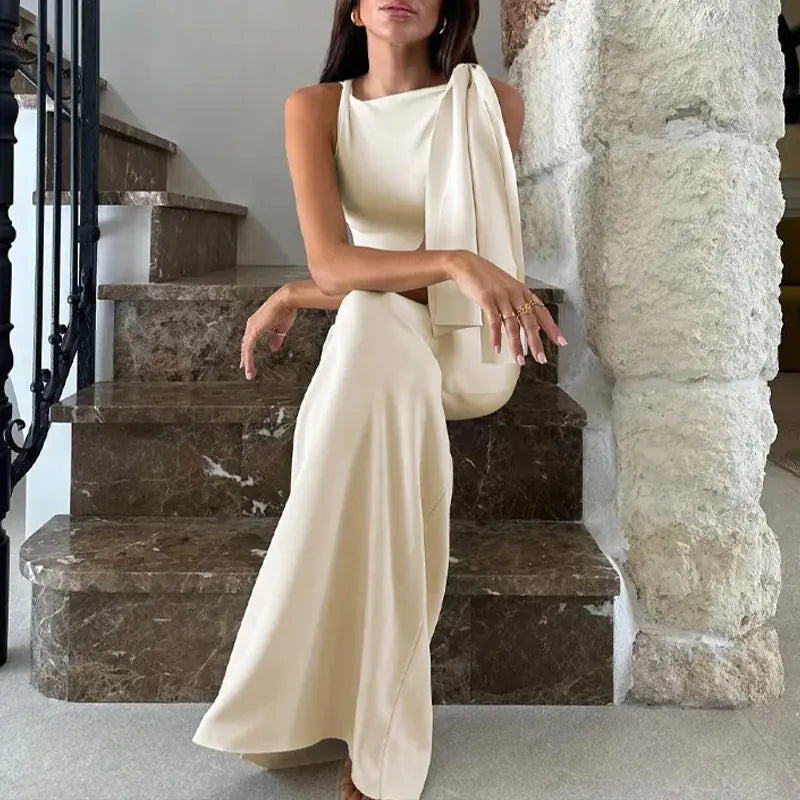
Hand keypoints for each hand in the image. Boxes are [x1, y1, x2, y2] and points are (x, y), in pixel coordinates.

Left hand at [239, 286, 297, 379]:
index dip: (248, 351)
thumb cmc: (285, 309)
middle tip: (246, 369)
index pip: (250, 341)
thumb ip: (276, 339)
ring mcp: (251, 328)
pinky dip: (248, 358)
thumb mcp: (281, 328)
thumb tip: (273, 348)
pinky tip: (249, 366)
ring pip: (246, 349)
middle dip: (245, 358)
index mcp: (257, 324)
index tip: (248, 360)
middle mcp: (252, 325)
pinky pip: (248, 348)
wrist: (286, 300)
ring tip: (249, 373)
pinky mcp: (254, 331)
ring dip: (247, 362)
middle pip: (245, 345)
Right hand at [448, 250, 566, 365]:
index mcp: (523, 292)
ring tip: (519, 359)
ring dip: (516, 345)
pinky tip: (498, 347)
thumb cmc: (486, 277)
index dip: (552, 328)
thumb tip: (524, 320)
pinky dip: (496, 337)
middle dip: (536, 342)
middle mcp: (515, 295)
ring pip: (513, 325)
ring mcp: (502, 297)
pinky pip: (494, 321)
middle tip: (541, 358)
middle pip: (530, 322)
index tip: (560, 341)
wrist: (467, 265)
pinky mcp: (488, 300)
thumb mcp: (507, 287)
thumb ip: (516, 302)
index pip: (542, 312)